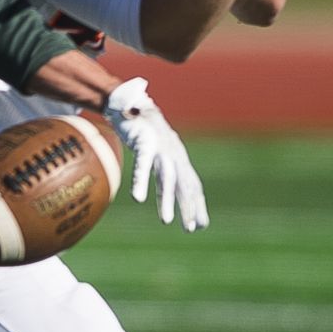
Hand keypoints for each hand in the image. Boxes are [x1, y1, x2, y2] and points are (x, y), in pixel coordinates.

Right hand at [102, 77, 207, 230]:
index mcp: (179, 159)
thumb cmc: (145, 132)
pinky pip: (142, 165)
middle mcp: (174, 155)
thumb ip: (165, 170)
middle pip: (184, 185)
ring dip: (167, 200)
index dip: (197, 205)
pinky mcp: (144, 142)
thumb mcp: (159, 152)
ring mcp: (160, 148)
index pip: (193, 185)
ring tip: (166, 221)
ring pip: (165, 178)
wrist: (131, 103)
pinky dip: (140, 181)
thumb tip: (171, 189)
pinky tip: (137, 198)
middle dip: (188, 207)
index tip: (201, 225)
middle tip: (191, 228)